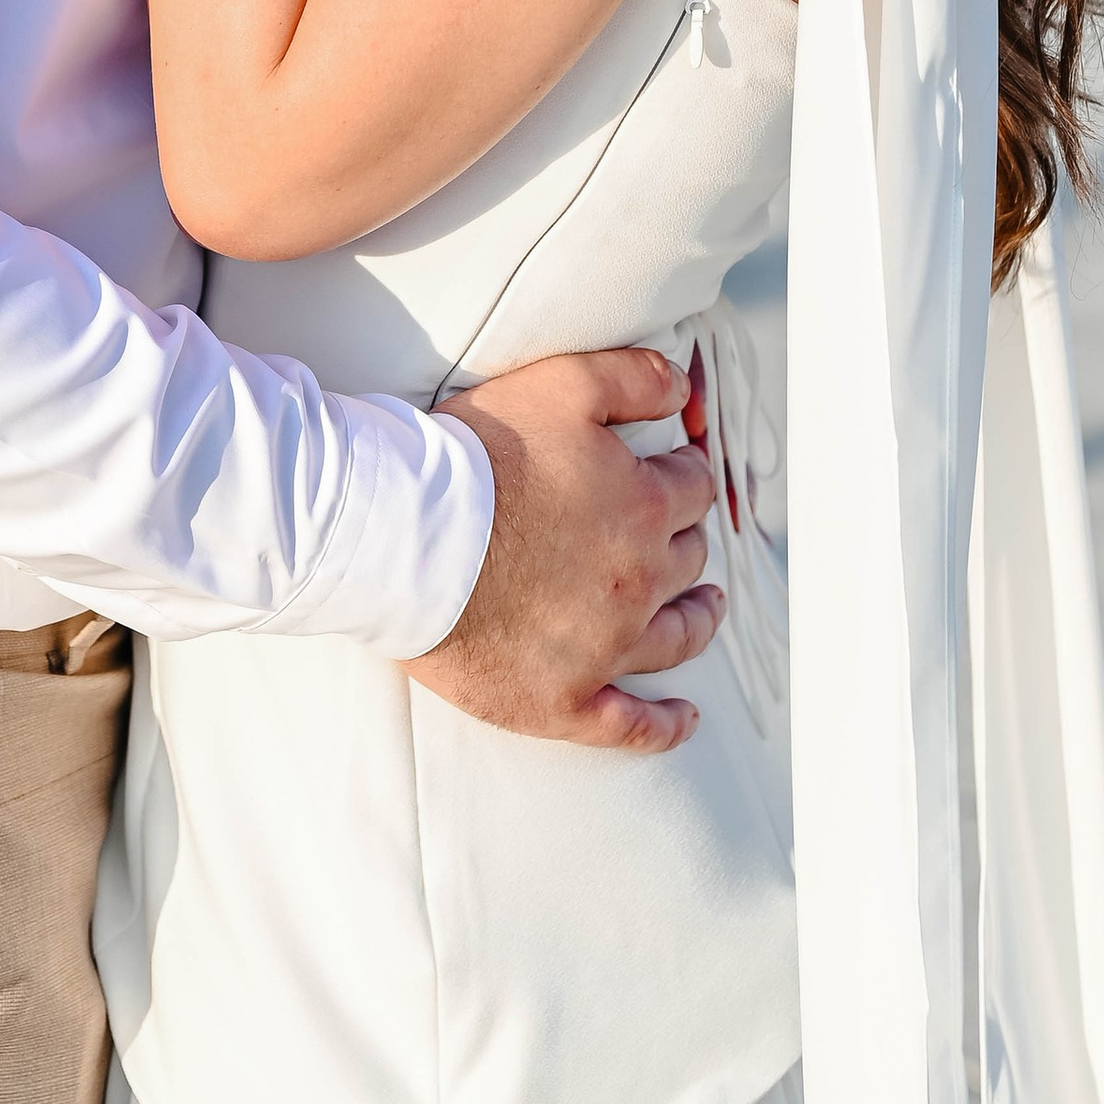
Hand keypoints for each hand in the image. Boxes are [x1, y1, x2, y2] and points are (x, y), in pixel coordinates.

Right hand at [414, 348, 723, 750]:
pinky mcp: (564, 701)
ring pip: (677, 637)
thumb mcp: (561, 384)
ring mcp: (605, 648)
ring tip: (704, 609)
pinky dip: (664, 724)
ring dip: (697, 619)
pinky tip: (683, 718)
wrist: (400, 536)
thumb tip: (683, 391)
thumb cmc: (472, 458)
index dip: (683, 473)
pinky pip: (632, 725)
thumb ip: (634, 378)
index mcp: (644, 507)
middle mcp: (638, 582)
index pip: (691, 487)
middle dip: (684, 538)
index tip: (674, 471)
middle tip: (674, 531)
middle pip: (686, 558)